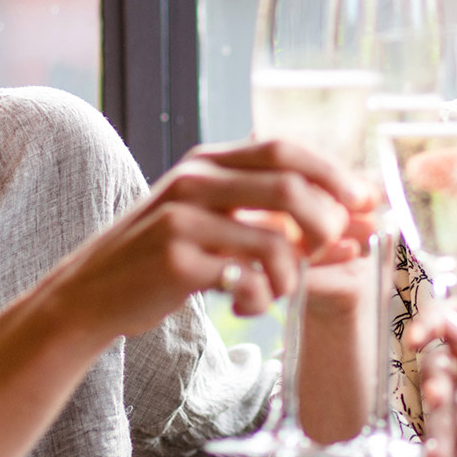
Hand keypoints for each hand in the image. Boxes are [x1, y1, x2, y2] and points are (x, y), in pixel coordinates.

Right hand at [34, 138, 373, 345]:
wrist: (90, 294)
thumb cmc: (163, 259)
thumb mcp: (215, 221)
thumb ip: (276, 217)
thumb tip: (360, 225)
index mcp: (207, 162)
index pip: (285, 150)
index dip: (333, 173)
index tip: (366, 202)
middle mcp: (194, 180)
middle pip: (290, 188)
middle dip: (326, 224)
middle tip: (329, 252)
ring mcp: (182, 218)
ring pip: (276, 241)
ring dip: (292, 274)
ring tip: (275, 290)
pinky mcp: (175, 260)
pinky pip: (248, 278)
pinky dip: (261, 298)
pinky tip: (246, 305)